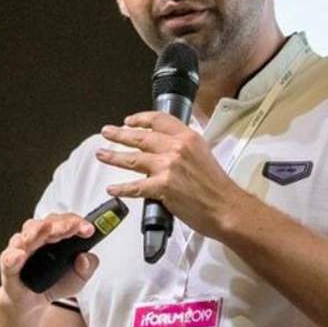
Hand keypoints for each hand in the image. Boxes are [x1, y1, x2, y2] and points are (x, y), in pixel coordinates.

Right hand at [0, 213, 99, 321]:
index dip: (77, 222)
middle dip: (61, 224)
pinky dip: (13, 255)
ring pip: (27, 234)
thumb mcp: (78, 279)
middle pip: (47, 223)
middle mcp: (38, 238)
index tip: (89, 229)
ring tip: (47, 230)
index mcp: (56, 236)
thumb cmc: (54, 284)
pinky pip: (8, 258)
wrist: (33, 303)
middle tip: (72, 227)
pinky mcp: (9, 266)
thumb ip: (87, 268)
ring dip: (37, 231)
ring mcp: (22, 250)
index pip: (66, 221)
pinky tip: (20, 254)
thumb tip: (85, 258)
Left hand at [96, 111, 245, 239]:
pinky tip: (112, 188)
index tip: (129, 121)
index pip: (159, 120)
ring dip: (114, 156)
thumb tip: (166, 148)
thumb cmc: (217, 186)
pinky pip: (136, 187)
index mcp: (188, 137)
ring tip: (102, 154)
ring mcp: (168, 167)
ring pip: (133, 158)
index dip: (140, 119)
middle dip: (120, 134)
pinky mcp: (163, 187)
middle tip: (107, 132)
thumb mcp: (203, 154)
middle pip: (141, 137)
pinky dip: (122, 188)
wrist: (226, 207)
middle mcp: (176, 148)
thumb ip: (184, 148)